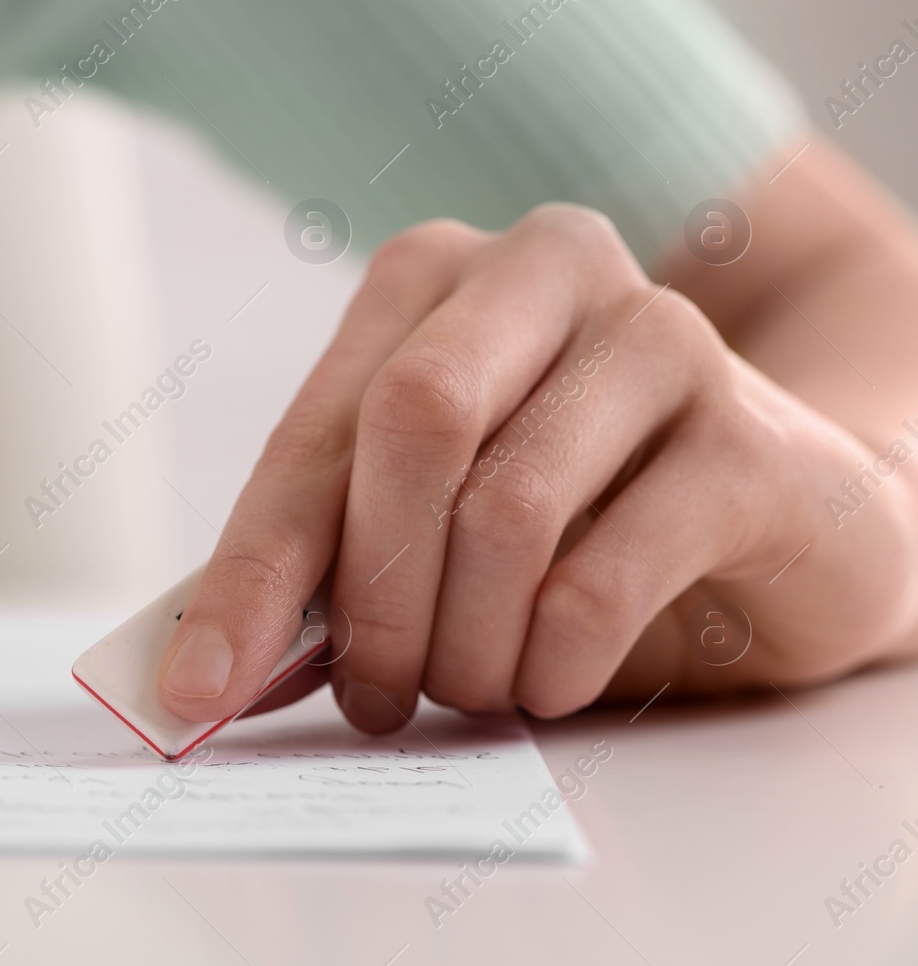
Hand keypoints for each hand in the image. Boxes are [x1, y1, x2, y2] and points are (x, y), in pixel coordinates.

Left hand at [157, 205, 917, 731]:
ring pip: (509, 509)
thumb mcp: (429, 507)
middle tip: (374, 700)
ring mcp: (658, 335)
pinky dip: (553, 661)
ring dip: (467, 645)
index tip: (195, 691)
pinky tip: (552, 680)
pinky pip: (604, 577)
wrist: (775, 502)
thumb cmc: (570, 501)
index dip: (248, 574)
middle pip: (413, 425)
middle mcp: (541, 269)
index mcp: (433, 277)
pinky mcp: (749, 436)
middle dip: (375, 599)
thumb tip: (200, 665)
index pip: (312, 436)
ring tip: (473, 688)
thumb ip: (324, 559)